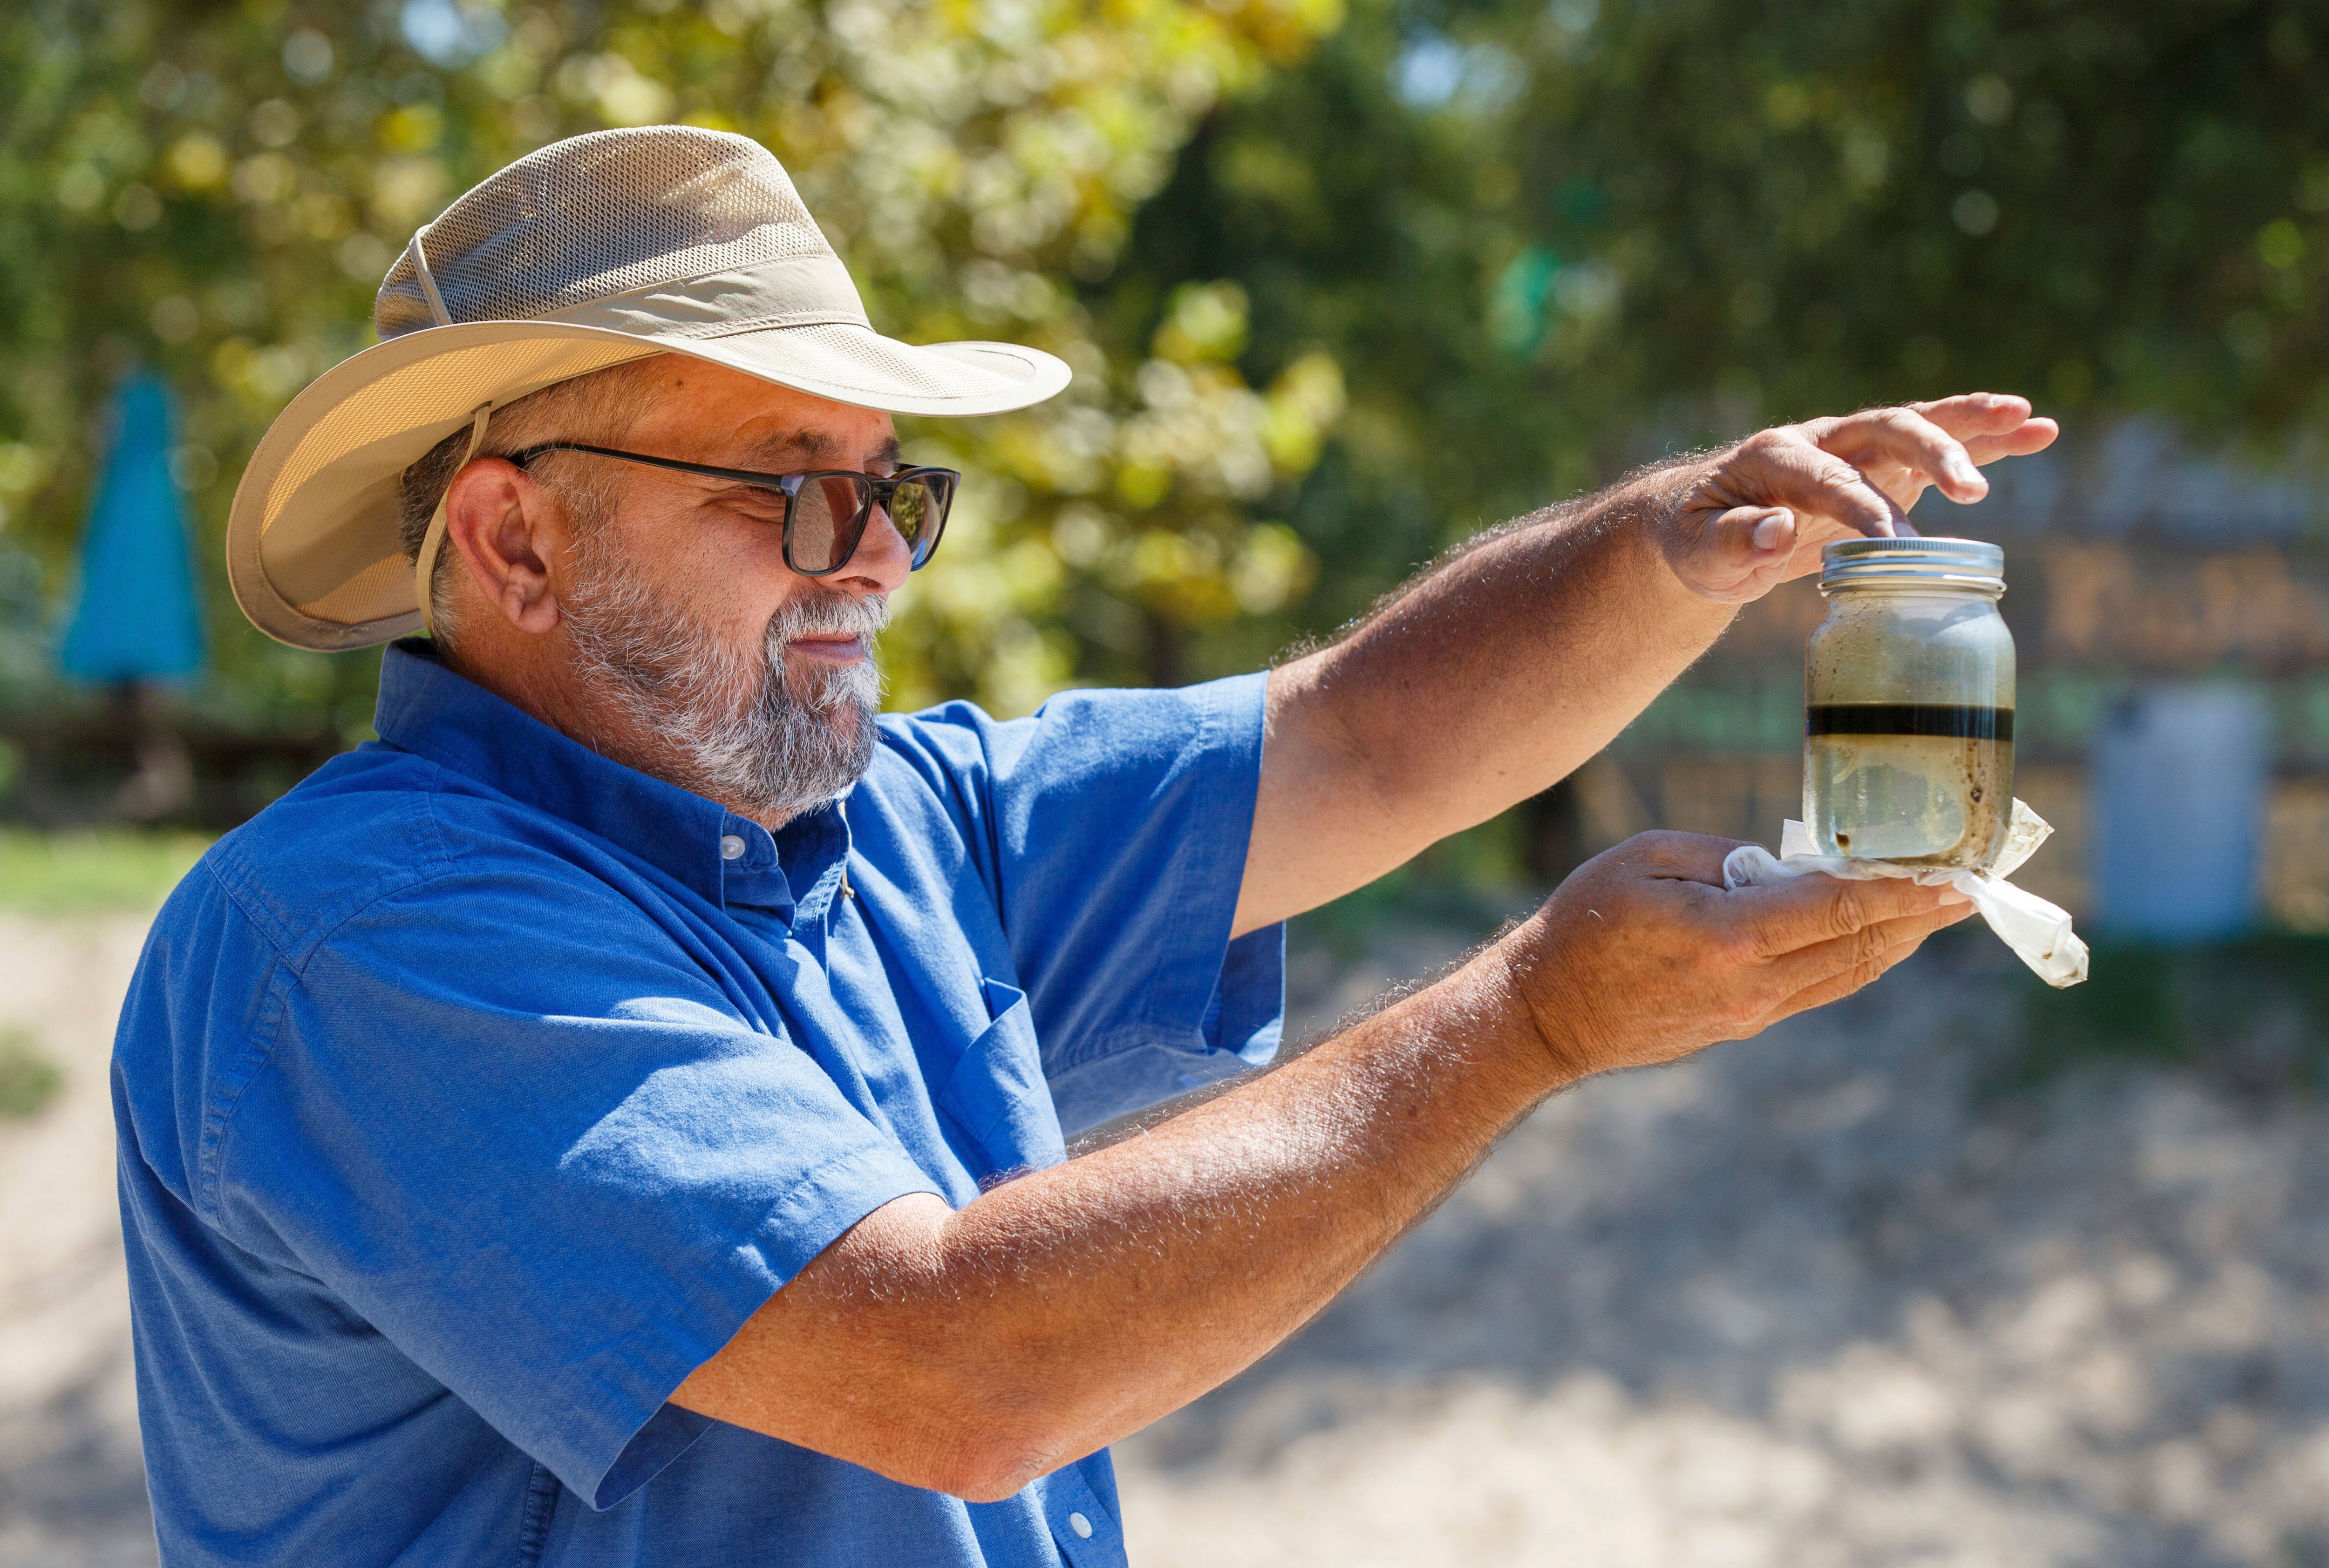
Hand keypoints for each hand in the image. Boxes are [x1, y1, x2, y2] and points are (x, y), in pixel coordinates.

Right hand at [1497, 831, 1974, 1081]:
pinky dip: (1860, 960)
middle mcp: (1751, 985)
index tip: (1954, 874)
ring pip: (1848, 974)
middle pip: (1860, 946)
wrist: (1547, 1015)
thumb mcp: (1644, 860)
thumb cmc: (1583, 923)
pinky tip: (1880, 940)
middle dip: (1922, 915)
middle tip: (1972, 886)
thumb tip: (1783, 865)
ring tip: (1942, 911)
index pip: (1838, 909)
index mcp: (1727, 937)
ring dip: (1901, 941)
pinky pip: (1820, 989)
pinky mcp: (1742, 1025)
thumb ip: (1722, 856)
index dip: (1904, 891)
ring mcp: (1750, 1013)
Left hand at [1650, 393, 2058, 603]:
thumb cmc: (1697, 539)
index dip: (1864, 508)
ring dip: (1973, 423)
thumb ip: (1730, 542)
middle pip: (1884, 430)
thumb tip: (1776, 529)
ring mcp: (1856, 449)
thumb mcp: (1698, 551)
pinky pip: (1937, 447)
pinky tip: (2038, 431)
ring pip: (1919, 425)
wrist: (1701, 522)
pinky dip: (1986, 440)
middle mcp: (1821, 441)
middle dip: (1930, 452)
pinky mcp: (1883, 468)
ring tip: (2031, 420)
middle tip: (1973, 490)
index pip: (1828, 479)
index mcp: (1774, 457)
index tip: (1897, 547)